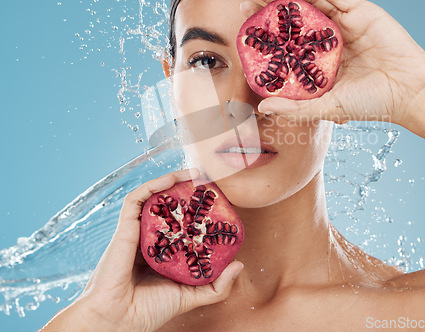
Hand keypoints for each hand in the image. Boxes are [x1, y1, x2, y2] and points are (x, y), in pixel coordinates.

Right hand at [43, 168, 243, 331]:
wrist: (119, 321)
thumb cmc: (150, 310)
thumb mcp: (191, 295)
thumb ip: (216, 285)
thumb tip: (239, 265)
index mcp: (163, 250)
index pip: (181, 222)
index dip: (196, 208)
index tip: (214, 199)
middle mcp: (149, 237)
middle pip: (168, 206)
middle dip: (186, 189)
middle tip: (206, 180)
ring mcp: (136, 231)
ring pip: (153, 197)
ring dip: (172, 180)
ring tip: (194, 173)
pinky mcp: (124, 228)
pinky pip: (136, 199)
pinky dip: (152, 185)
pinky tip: (172, 179)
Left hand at [246, 0, 424, 125]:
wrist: (408, 92)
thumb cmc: (371, 103)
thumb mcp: (327, 106)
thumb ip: (296, 107)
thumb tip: (263, 107)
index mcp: (321, 62)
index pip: (289, 44)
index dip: (269, 35)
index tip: (247, 29)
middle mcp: (330, 41)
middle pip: (297, 20)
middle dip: (273, 9)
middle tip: (250, 1)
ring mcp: (345, 24)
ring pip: (312, 2)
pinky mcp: (361, 12)